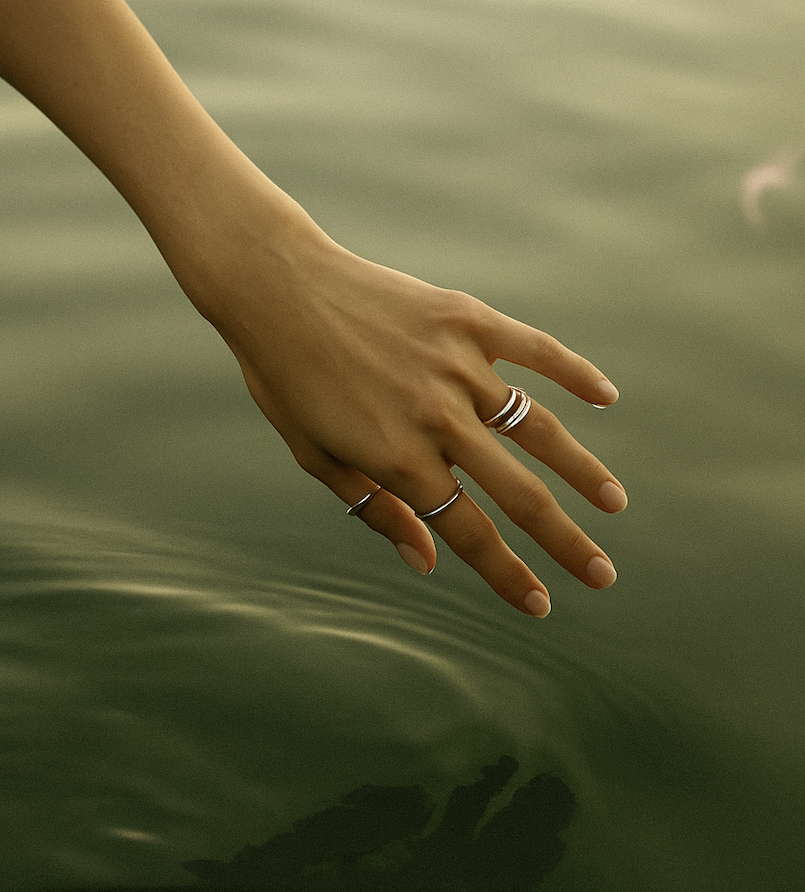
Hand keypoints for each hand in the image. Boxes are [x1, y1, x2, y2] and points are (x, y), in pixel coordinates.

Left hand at [219, 228, 624, 616]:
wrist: (277, 285)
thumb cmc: (285, 375)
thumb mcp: (313, 453)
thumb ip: (373, 507)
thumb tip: (425, 561)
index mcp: (395, 456)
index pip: (467, 531)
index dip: (506, 574)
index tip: (540, 606)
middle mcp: (435, 415)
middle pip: (518, 493)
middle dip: (564, 542)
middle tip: (603, 575)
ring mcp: (456, 363)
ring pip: (537, 427)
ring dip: (582, 470)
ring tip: (615, 502)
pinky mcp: (466, 318)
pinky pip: (534, 349)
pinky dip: (574, 372)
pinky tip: (606, 397)